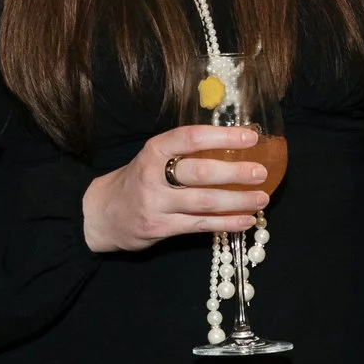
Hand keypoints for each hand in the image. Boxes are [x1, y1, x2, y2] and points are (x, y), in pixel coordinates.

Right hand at [82, 124, 269, 254]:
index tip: (250, 137)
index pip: (191, 138)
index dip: (223, 136)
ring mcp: (156, 203)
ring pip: (204, 202)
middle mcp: (153, 175)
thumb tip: (234, 147)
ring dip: (237, 201)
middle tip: (261, 172)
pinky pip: (199, 225)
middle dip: (234, 172)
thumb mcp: (154, 158)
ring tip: (261, 198)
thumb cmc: (138, 180)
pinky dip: (226, 223)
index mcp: (155, 150)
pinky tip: (246, 220)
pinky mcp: (160, 227)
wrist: (102, 214)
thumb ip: (185, 153)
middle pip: (200, 172)